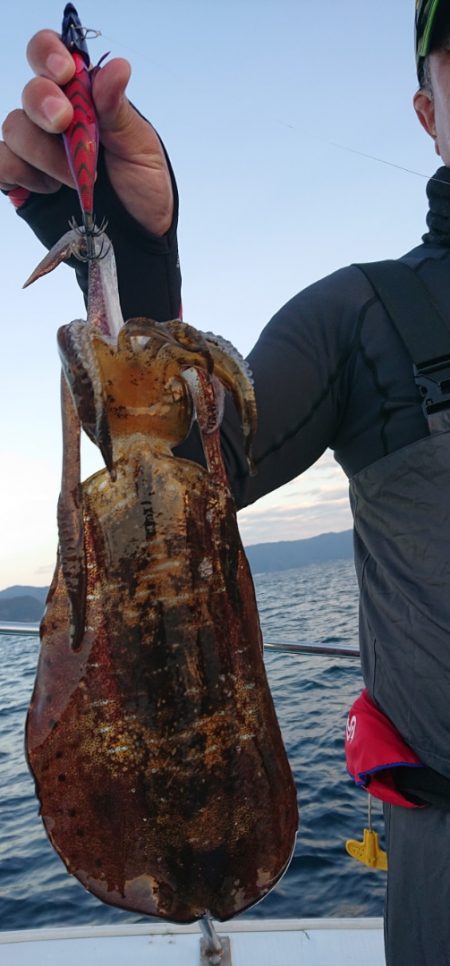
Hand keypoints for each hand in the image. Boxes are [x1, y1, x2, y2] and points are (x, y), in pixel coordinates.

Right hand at [0, 30, 172, 235]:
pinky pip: (1, 163)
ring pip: (15, 129)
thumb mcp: (141, 150)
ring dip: (44, 153)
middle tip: (64, 123)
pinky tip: (44, 187)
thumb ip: (118, 111)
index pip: (53, 57)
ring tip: (76, 180)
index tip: (66, 72)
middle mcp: (55, 120)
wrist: (137, 242)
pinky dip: (15, 170)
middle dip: (44, 104)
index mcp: (85, 100)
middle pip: (31, 92)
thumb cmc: (144, 191)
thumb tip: (116, 66)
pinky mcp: (22, 182)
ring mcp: (36, 151)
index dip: (49, 54)